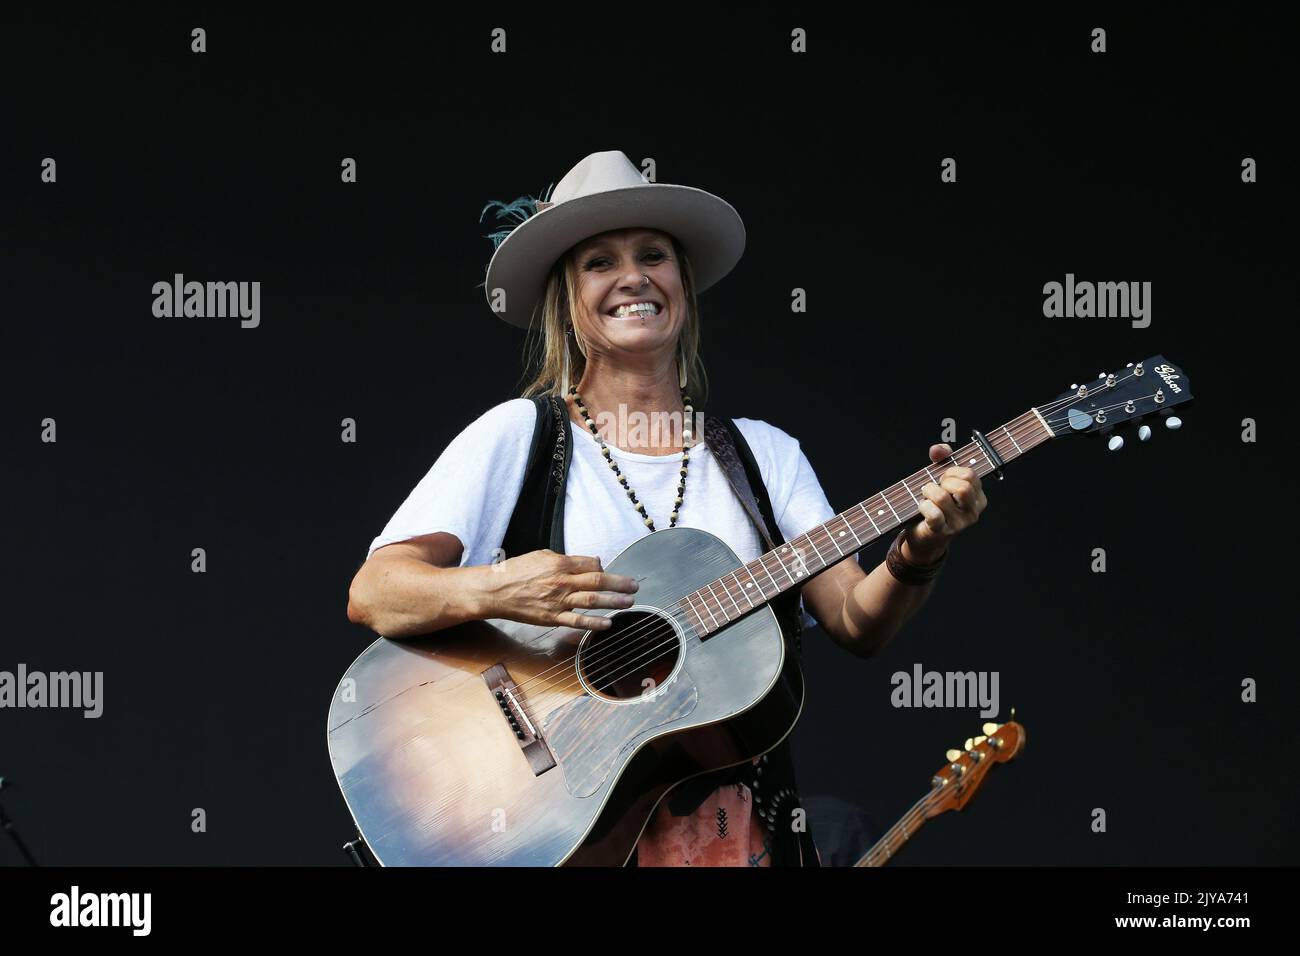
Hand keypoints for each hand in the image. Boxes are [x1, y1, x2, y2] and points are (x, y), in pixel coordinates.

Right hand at [486, 549, 638, 630]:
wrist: (495, 591)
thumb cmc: (517, 571)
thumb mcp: (542, 555)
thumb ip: (568, 559)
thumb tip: (592, 561)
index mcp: (559, 563)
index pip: (591, 565)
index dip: (605, 568)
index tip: (613, 573)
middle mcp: (562, 581)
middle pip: (598, 582)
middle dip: (620, 584)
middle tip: (635, 586)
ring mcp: (558, 601)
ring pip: (592, 601)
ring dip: (614, 602)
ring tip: (629, 602)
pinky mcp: (552, 618)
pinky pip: (577, 621)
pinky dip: (594, 623)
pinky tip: (607, 623)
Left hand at [903, 444, 987, 564]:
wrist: (924, 537)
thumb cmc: (935, 504)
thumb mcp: (942, 479)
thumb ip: (942, 459)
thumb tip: (938, 449)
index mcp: (978, 498)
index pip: (970, 475)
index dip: (952, 471)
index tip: (944, 478)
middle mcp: (973, 512)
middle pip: (962, 486)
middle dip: (943, 481)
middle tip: (935, 487)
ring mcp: (959, 524)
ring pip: (943, 497)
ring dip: (928, 491)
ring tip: (925, 495)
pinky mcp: (942, 532)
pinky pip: (933, 513)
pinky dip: (923, 506)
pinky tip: (921, 506)